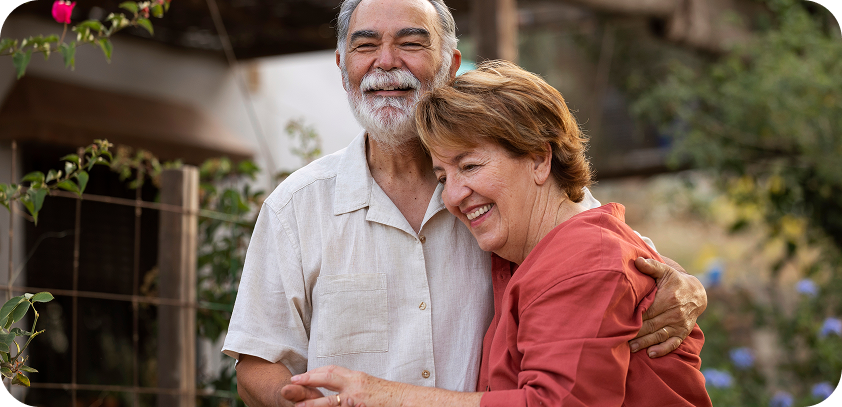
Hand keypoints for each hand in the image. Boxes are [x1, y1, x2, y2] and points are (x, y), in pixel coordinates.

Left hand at [283, 365, 401, 406]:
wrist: (407, 400)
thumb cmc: (391, 397)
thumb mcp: (371, 386)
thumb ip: (356, 386)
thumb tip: (345, 390)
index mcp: (357, 377)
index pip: (332, 370)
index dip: (316, 372)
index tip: (305, 375)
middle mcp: (355, 384)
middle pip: (326, 376)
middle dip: (308, 378)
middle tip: (294, 380)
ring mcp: (355, 398)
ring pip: (328, 399)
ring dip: (311, 403)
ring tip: (297, 405)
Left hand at [629, 257, 706, 357]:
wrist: (696, 293)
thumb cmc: (674, 281)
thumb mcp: (665, 271)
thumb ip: (651, 266)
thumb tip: (637, 260)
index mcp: (668, 298)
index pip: (647, 310)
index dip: (634, 316)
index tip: (619, 320)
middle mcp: (674, 313)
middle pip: (651, 324)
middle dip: (636, 332)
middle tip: (619, 338)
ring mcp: (679, 324)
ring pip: (659, 335)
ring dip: (645, 342)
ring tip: (630, 348)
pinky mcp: (682, 332)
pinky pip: (673, 343)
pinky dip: (663, 349)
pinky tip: (651, 354)